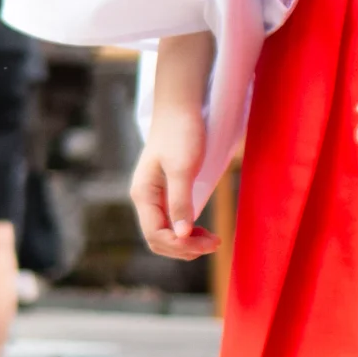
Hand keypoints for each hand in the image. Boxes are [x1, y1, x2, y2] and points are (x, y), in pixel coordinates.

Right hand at [132, 31, 218, 260]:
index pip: (156, 235)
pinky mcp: (166, 193)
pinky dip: (186, 232)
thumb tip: (182, 234)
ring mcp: (154, 197)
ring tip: (212, 239)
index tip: (208, 242)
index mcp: (142, 194)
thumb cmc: (181, 133)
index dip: (181, 245)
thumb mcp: (183, 168)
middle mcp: (144, 199)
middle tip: (215, 242)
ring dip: (186, 242)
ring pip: (164, 234)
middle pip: (158, 239)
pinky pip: (171, 222)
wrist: (180, 108)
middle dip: (185, 248)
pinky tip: (202, 229)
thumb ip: (180, 202)